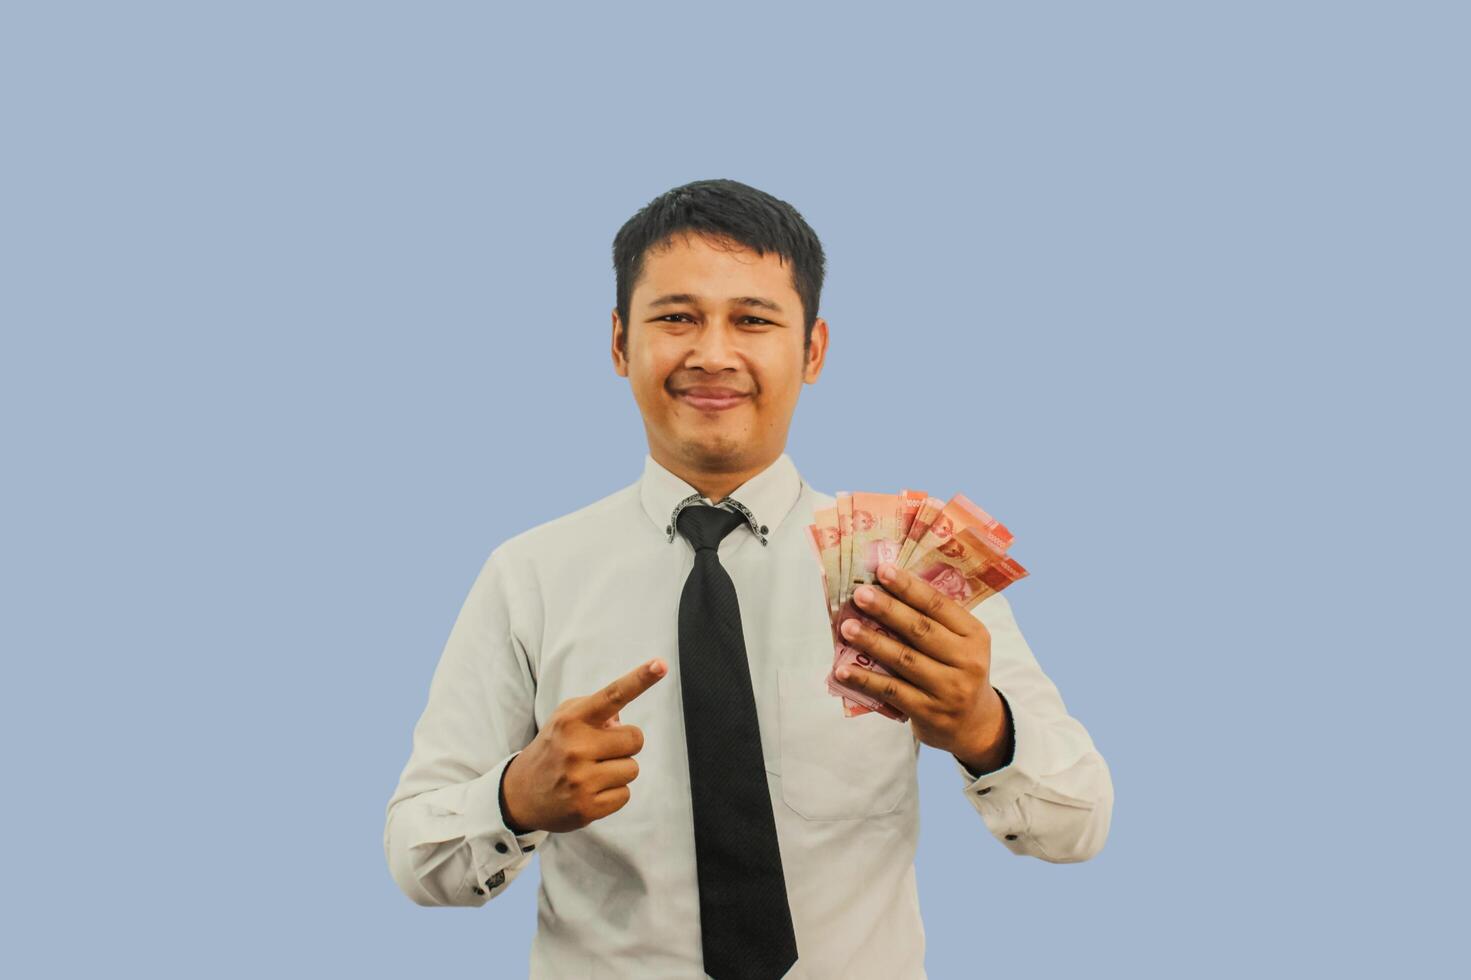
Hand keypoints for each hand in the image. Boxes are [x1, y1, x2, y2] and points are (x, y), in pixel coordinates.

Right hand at [501, 658, 665, 833]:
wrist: (520, 795)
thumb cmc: (554, 749)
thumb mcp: (565, 720)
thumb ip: (595, 711)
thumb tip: (622, 722)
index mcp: (572, 719)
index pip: (612, 695)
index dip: (639, 679)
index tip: (660, 664)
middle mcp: (576, 747)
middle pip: (635, 738)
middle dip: (625, 745)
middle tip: (600, 751)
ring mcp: (581, 779)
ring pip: (632, 768)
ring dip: (618, 771)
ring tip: (592, 773)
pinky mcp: (587, 807)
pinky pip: (625, 794)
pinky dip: (613, 794)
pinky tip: (591, 792)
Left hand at [835, 563, 1010, 771]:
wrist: (974, 724)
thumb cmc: (956, 671)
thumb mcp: (960, 644)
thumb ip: (934, 621)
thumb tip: (884, 590)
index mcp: (974, 635)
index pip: (939, 605)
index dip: (909, 587)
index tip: (883, 570)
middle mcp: (967, 661)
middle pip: (921, 630)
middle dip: (887, 610)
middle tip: (860, 594)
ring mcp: (949, 689)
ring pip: (904, 660)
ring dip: (872, 642)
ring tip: (847, 627)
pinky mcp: (930, 712)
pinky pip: (892, 691)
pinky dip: (865, 680)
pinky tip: (842, 670)